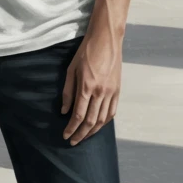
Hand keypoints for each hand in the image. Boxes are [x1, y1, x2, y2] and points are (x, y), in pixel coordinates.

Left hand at [61, 25, 122, 144]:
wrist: (106, 40)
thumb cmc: (85, 52)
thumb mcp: (71, 69)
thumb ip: (67, 92)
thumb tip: (64, 111)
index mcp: (87, 86)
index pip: (78, 114)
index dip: (71, 128)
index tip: (66, 136)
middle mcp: (100, 92)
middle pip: (90, 121)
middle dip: (81, 134)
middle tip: (73, 142)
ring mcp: (111, 92)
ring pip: (103, 119)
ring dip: (93, 131)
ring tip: (84, 137)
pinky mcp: (118, 90)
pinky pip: (112, 112)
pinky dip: (105, 122)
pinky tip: (98, 126)